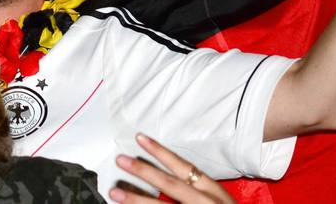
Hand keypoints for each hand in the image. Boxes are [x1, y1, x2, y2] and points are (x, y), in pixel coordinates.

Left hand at [110, 134, 234, 203]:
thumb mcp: (220, 200)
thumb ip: (197, 188)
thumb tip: (169, 176)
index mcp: (214, 192)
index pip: (184, 167)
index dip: (161, 152)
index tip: (140, 138)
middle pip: (170, 184)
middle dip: (143, 171)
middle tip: (121, 161)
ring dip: (137, 200)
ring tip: (115, 193)